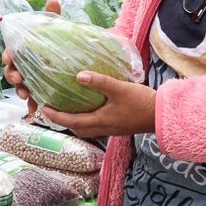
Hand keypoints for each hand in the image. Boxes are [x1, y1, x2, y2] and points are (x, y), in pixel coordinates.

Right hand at [3, 0, 63, 113]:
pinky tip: (35, 109)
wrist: (71, 60)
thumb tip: (52, 0)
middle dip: (13, 76)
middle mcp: (23, 66)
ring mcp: (29, 80)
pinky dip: (32, 104)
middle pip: (11, 72)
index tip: (10, 59)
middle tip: (20, 79)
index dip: (8, 57)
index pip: (11, 53)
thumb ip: (52, 16)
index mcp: (23, 51)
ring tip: (26, 95)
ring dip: (20, 91)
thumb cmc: (58, 43)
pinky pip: (32, 99)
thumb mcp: (56, 29)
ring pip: (20, 87)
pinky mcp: (38, 92)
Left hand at [37, 73, 156, 138]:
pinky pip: (96, 125)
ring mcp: (111, 129)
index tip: (43, 108)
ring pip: (86, 128)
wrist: (163, 115)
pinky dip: (87, 119)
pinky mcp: (117, 126)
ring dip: (75, 121)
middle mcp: (103, 128)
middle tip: (52, 109)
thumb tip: (78, 75)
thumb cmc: (141, 102)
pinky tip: (90, 107)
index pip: (71, 122)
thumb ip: (99, 82)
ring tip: (68, 108)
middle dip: (62, 121)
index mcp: (100, 121)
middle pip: (76, 128)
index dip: (55, 116)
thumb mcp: (119, 89)